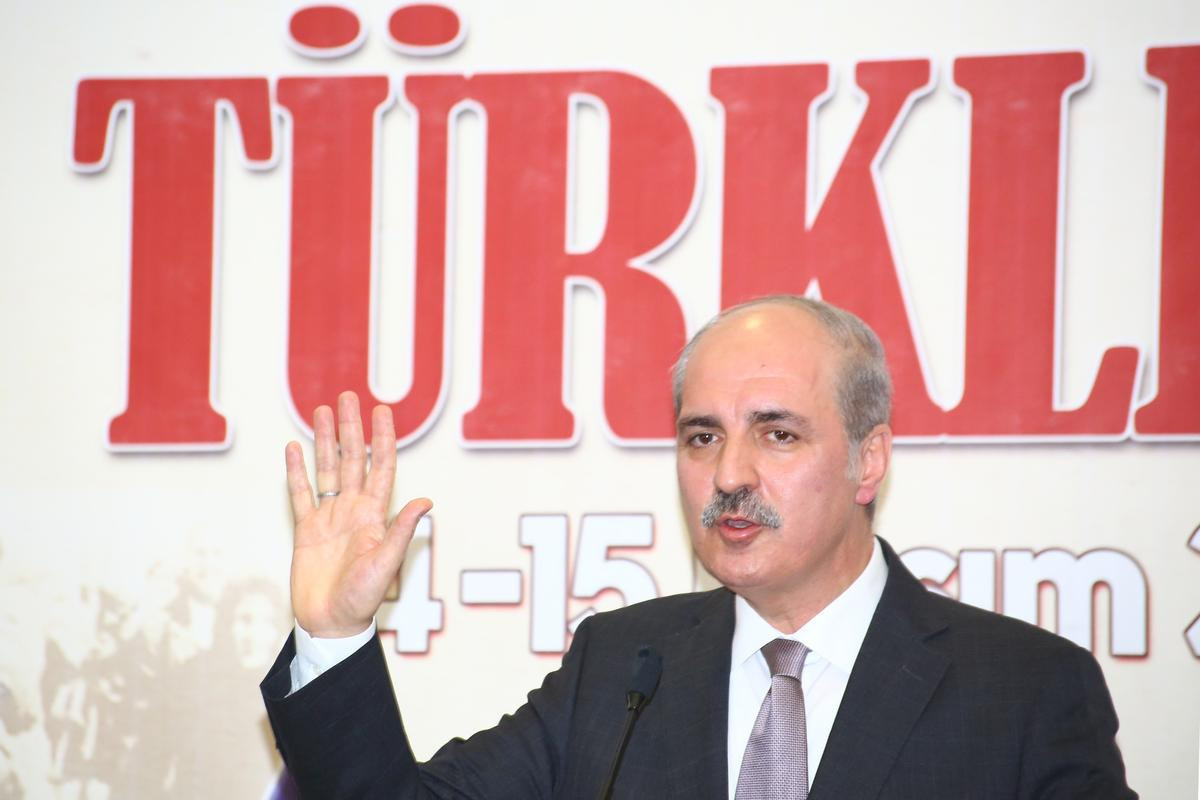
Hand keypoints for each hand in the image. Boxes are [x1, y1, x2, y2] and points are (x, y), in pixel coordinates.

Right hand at [285, 391, 431, 637]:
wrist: (331, 623)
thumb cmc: (363, 598)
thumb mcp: (386, 563)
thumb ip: (401, 530)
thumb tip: (426, 501)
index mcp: (375, 515)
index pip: (381, 466)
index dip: (383, 438)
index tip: (383, 410)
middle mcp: (353, 510)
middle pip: (352, 459)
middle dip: (351, 428)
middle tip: (348, 396)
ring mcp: (329, 518)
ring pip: (327, 469)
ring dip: (325, 440)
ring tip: (321, 411)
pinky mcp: (306, 530)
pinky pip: (300, 494)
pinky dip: (296, 471)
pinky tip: (293, 448)